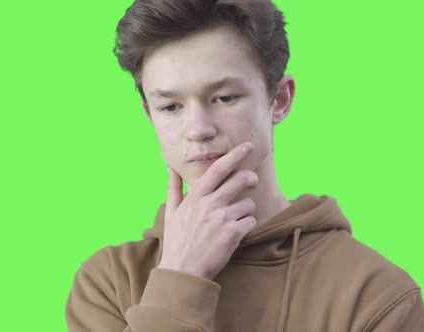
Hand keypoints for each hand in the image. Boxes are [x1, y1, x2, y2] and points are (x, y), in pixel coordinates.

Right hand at [157, 142, 258, 279]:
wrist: (183, 270)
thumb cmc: (177, 241)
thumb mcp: (171, 212)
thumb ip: (174, 187)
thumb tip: (170, 167)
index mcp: (196, 196)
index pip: (219, 169)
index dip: (235, 155)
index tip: (247, 146)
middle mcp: (210, 204)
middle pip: (241, 179)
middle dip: (251, 178)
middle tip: (252, 182)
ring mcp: (223, 218)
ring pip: (248, 203)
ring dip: (245, 211)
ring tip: (232, 222)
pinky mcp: (234, 234)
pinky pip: (251, 222)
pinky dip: (246, 227)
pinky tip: (234, 234)